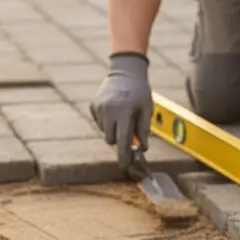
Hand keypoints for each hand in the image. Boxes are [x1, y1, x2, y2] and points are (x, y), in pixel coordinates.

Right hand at [90, 52, 152, 172]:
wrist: (125, 71)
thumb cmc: (140, 91)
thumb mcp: (146, 109)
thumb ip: (143, 130)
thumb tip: (141, 149)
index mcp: (124, 113)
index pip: (123, 141)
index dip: (124, 157)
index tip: (124, 168)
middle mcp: (109, 111)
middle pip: (111, 139)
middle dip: (120, 139)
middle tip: (128, 129)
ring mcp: (99, 108)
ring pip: (104, 132)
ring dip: (113, 130)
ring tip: (122, 115)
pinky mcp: (93, 105)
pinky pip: (99, 123)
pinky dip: (107, 122)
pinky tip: (114, 109)